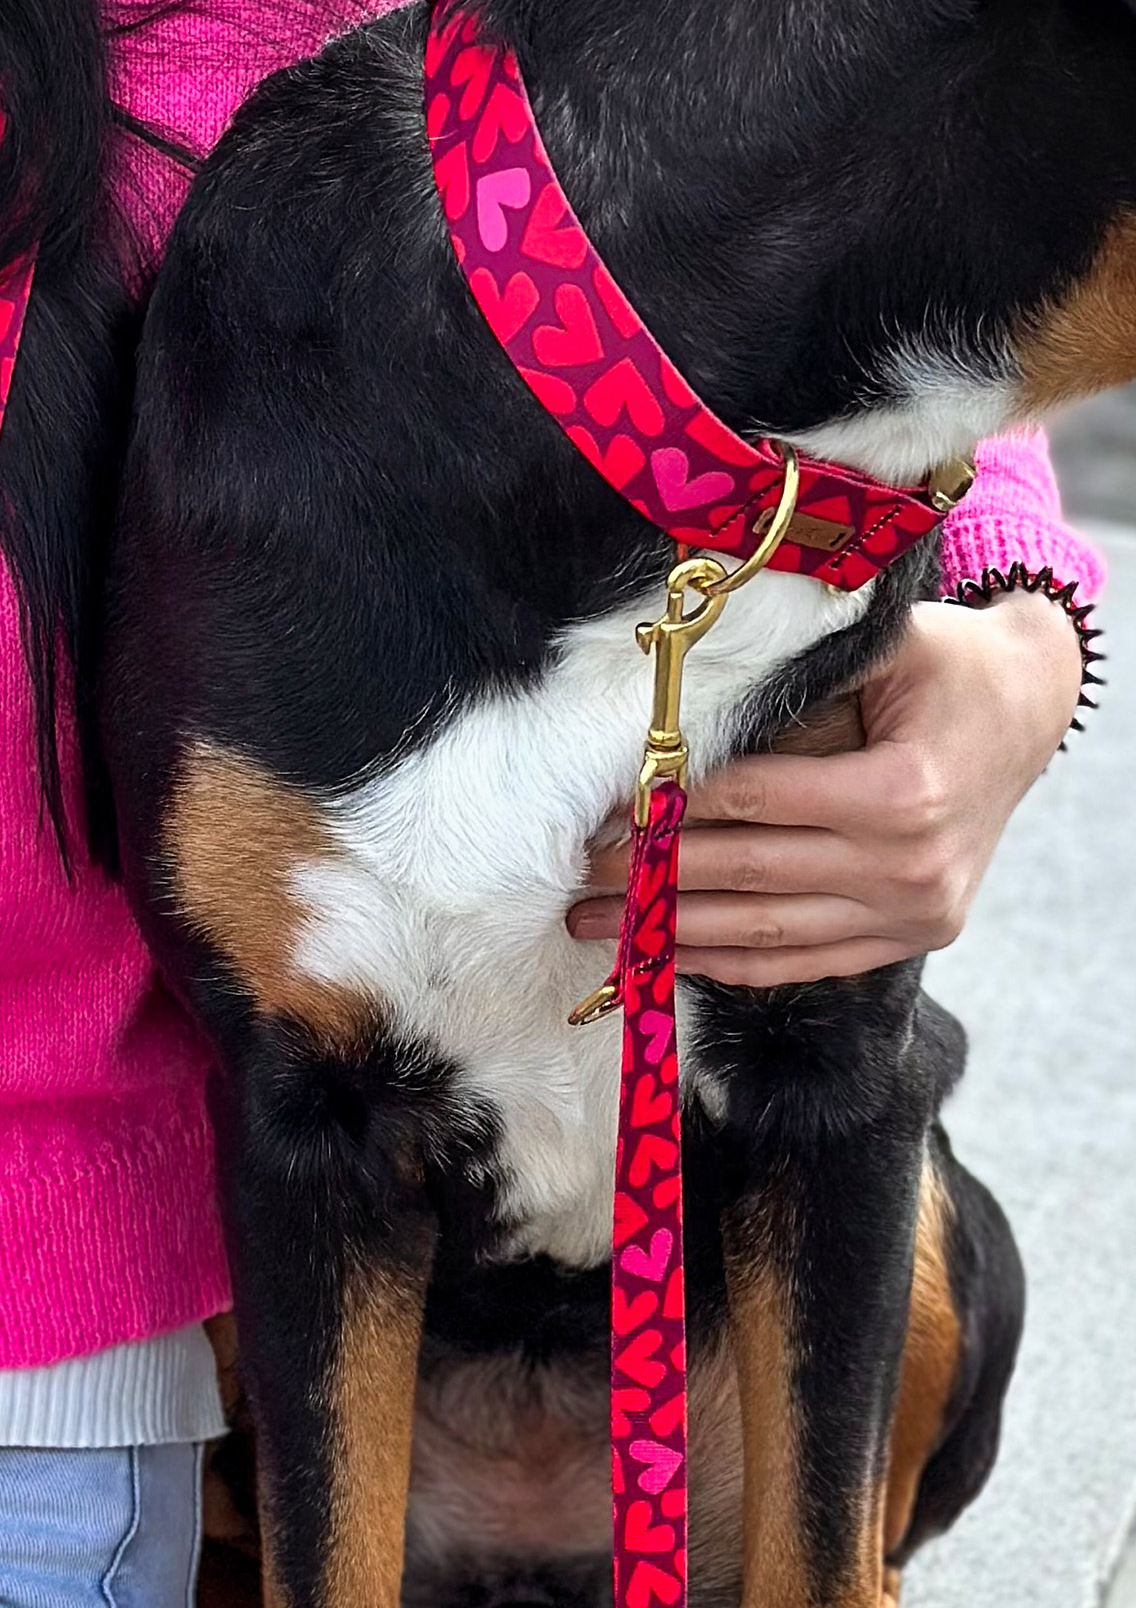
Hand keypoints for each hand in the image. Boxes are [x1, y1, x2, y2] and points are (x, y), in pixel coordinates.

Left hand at [567, 590, 1083, 984]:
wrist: (1029, 710)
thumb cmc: (946, 666)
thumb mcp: (884, 646)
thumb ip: (794, 680)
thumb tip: (675, 713)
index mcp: (904, 791)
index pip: (756, 800)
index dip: (672, 806)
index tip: (604, 808)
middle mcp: (910, 864)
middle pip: (750, 872)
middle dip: (652, 875)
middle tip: (577, 874)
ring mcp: (914, 912)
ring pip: (769, 932)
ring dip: (675, 933)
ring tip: (599, 928)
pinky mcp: (912, 936)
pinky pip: (805, 961)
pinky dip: (733, 961)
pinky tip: (670, 954)